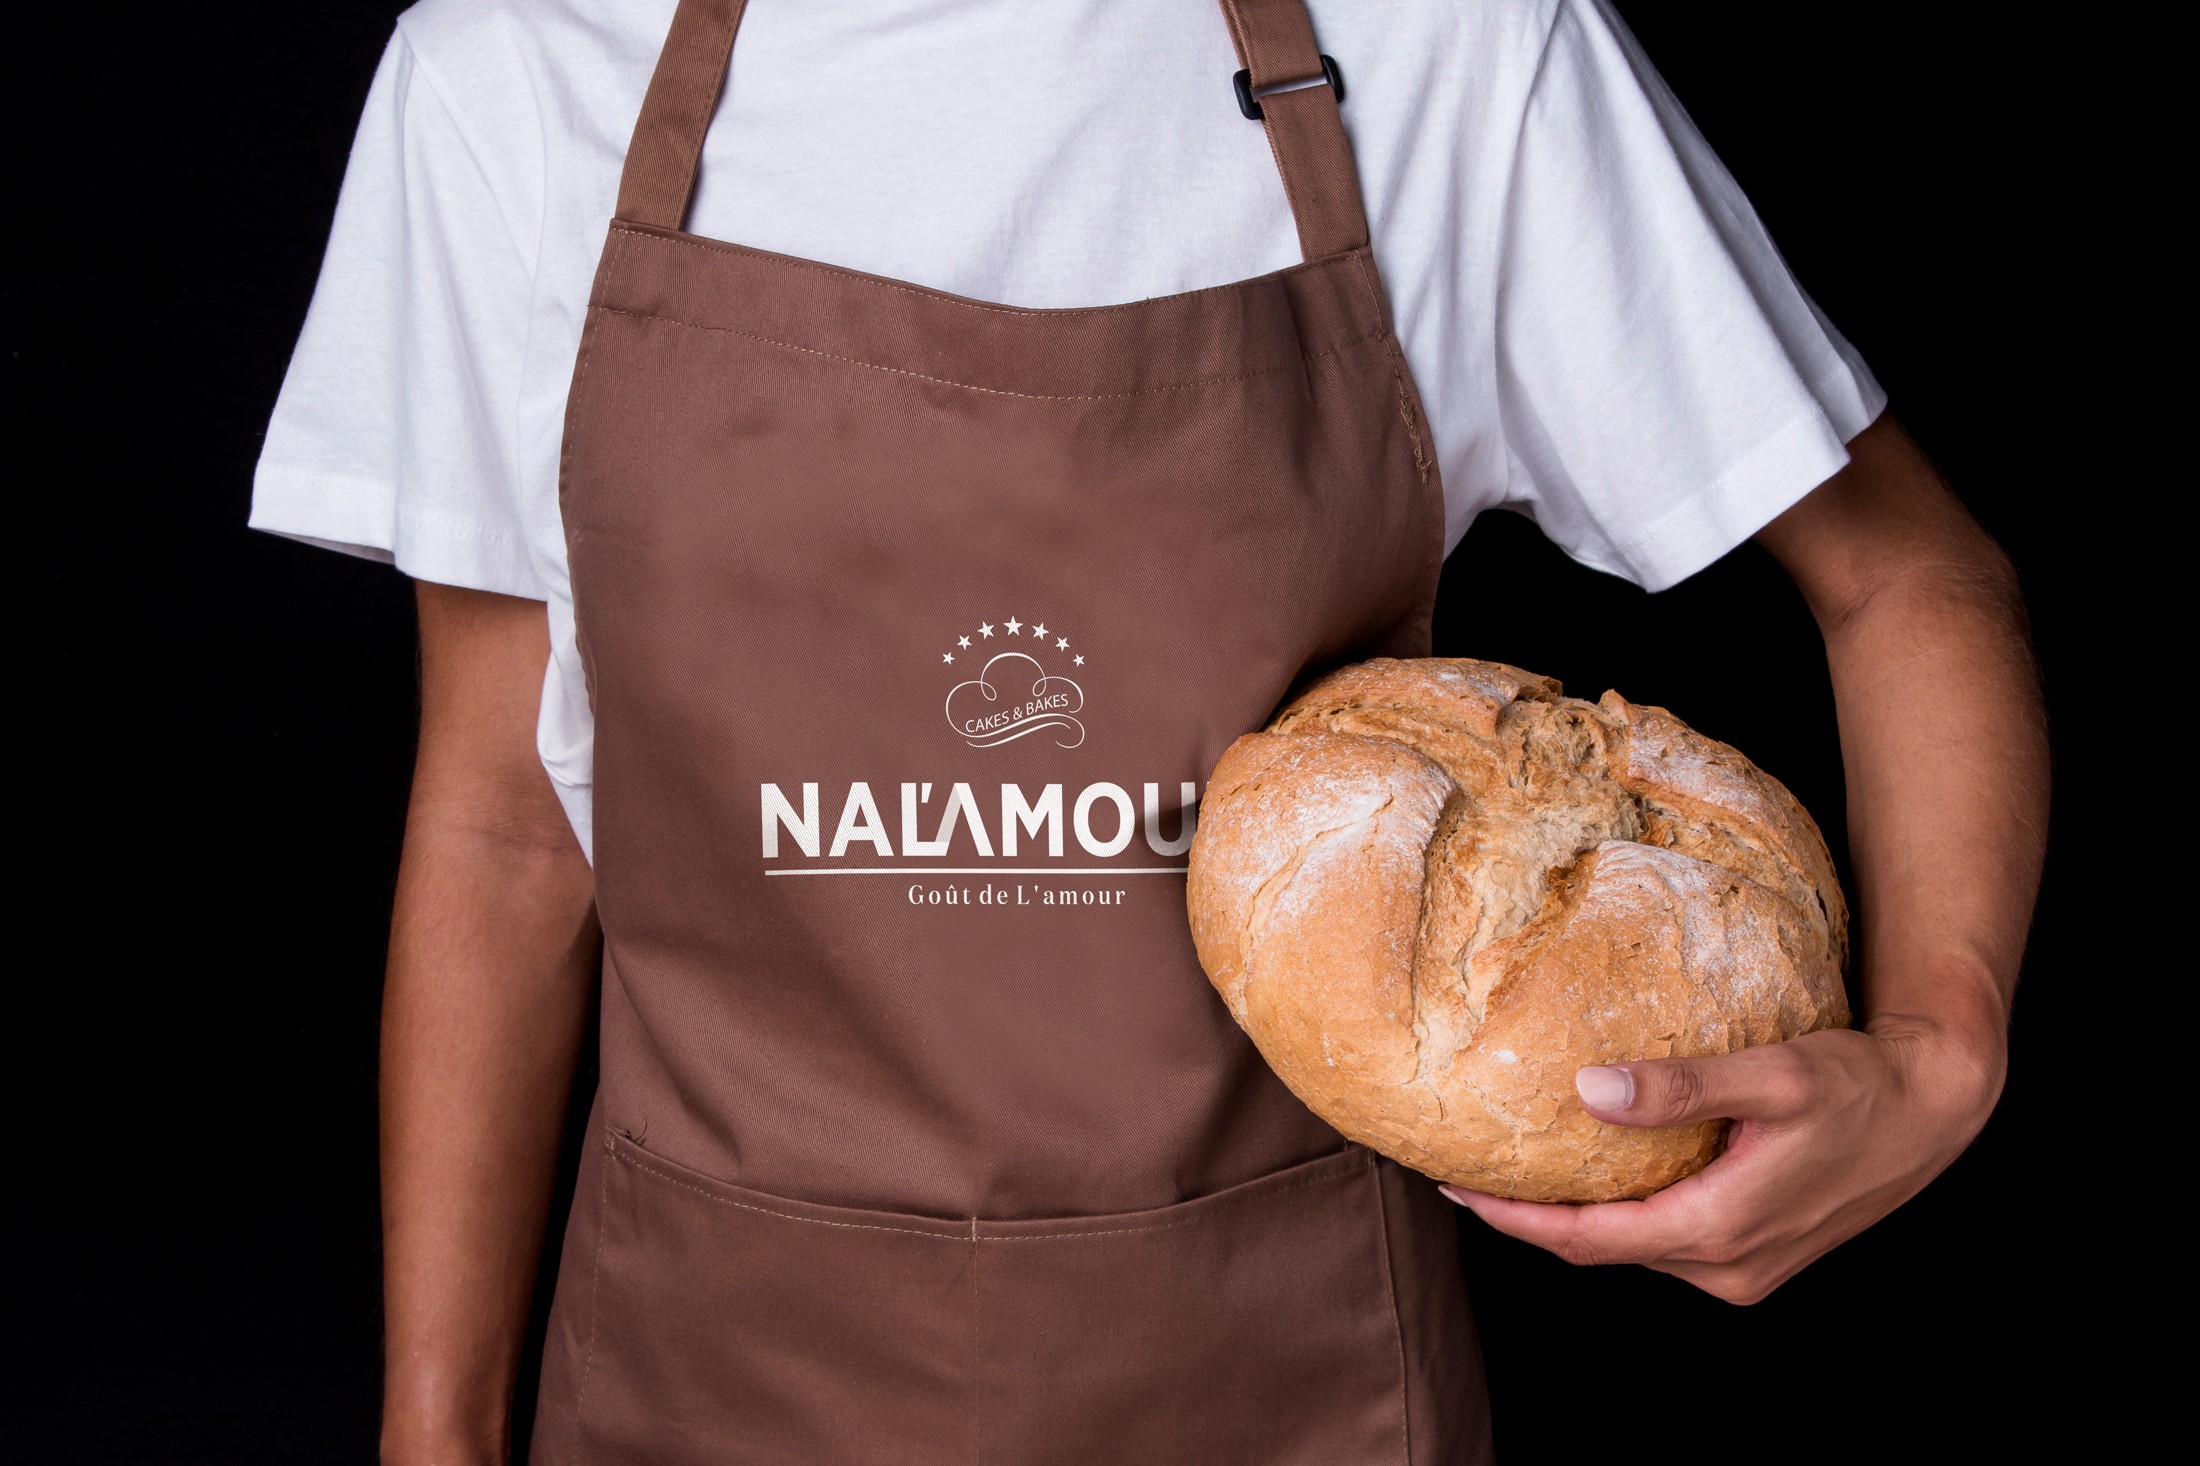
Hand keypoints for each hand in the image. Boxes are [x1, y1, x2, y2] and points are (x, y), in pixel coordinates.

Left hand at [1440, 1017, 2004, 1303]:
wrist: (1931, 1108)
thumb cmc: (1857, 1083)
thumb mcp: (1771, 1074)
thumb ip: (1681, 1086)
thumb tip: (1590, 1091)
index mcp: (1718, 1229)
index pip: (1588, 1239)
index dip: (1515, 1219)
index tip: (1455, 1188)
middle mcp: (1725, 1265)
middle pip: (1602, 1249)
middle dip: (1532, 1217)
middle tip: (1467, 1172)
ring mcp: (1743, 1268)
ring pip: (1634, 1247)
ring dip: (1578, 1216)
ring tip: (1517, 1170)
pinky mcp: (1755, 1254)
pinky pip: (1666, 1239)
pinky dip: (1623, 1211)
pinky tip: (1596, 1170)